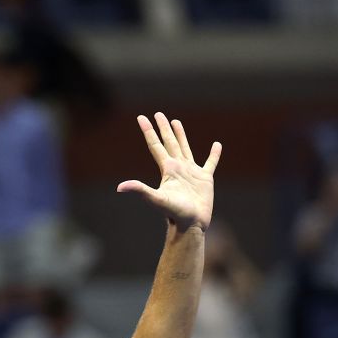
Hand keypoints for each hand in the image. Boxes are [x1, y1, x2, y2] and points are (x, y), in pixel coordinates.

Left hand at [118, 113, 220, 230]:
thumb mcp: (156, 199)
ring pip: (185, 148)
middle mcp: (178, 168)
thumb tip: (120, 187)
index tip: (141, 118)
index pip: (156, 146)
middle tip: (158, 114)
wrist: (191, 224)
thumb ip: (140, 190)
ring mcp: (191, 172)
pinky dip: (214, 154)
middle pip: (169, 143)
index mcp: (167, 169)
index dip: (148, 132)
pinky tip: (217, 145)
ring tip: (176, 122)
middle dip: (163, 128)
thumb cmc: (174, 213)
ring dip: (181, 135)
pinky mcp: (206, 179)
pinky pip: (211, 163)